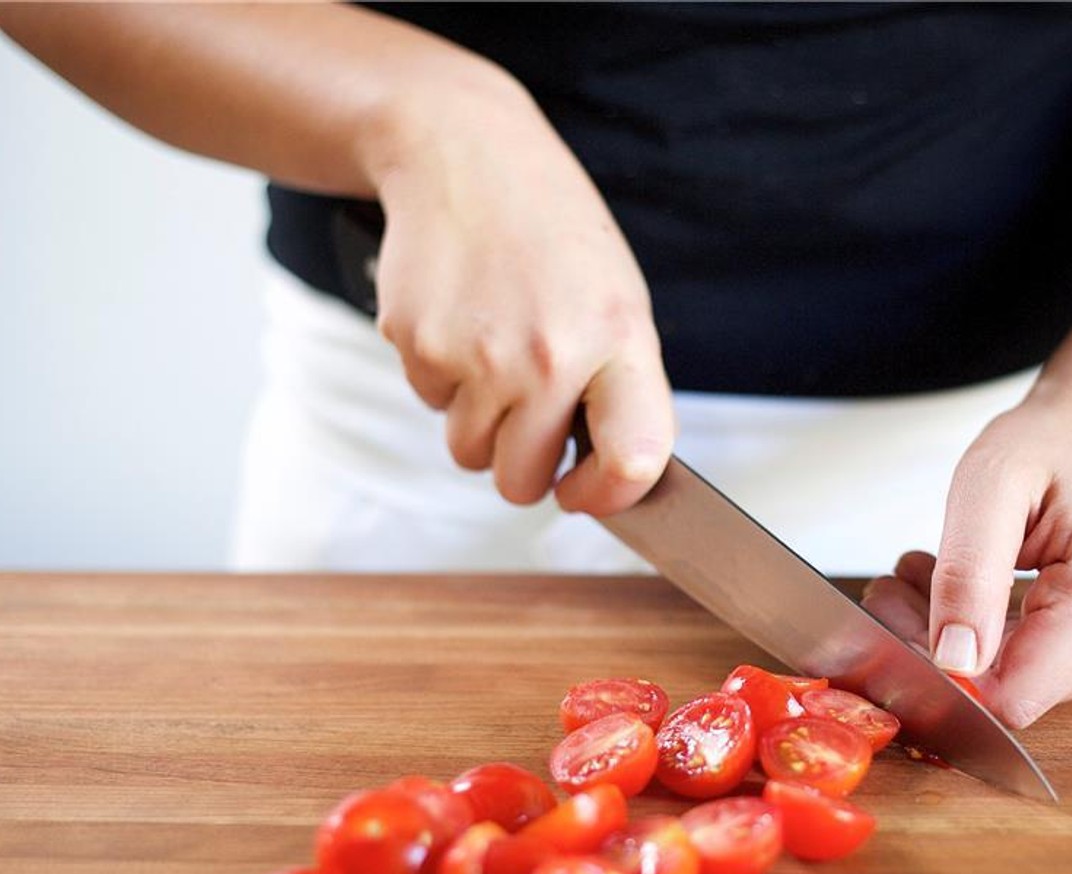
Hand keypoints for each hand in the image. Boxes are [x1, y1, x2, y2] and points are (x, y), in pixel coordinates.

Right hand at [370, 77, 673, 515]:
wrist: (466, 155)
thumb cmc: (555, 239)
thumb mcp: (618, 303)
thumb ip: (621, 392)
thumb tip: (610, 484)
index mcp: (617, 341)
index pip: (631, 462)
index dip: (607, 497)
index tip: (584, 493)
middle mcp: (548, 355)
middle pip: (521, 483)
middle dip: (522, 465)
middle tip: (528, 414)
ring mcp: (477, 353)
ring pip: (469, 454)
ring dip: (480, 423)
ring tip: (496, 351)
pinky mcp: (416, 342)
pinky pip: (430, 406)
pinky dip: (442, 380)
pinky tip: (462, 321)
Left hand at [862, 386, 1071, 727]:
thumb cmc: (1059, 442)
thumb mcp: (989, 486)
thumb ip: (968, 575)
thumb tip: (954, 662)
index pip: (1013, 694)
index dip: (941, 673)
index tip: (896, 614)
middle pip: (1009, 691)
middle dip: (937, 646)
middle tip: (893, 582)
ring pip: (1015, 683)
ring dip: (954, 638)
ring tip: (922, 573)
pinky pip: (1032, 666)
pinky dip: (983, 634)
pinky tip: (959, 588)